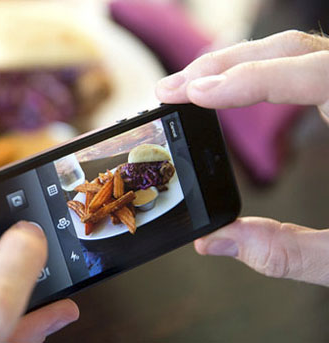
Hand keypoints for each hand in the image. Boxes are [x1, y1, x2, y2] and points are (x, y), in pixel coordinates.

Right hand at [155, 30, 328, 285]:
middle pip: (295, 49)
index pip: (307, 73)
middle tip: (172, 89)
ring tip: (192, 88)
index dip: (242, 80)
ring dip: (240, 64)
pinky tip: (236, 90)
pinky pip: (310, 68)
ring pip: (301, 52)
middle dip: (224, 65)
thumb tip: (218, 242)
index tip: (191, 95)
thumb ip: (290, 252)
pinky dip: (264, 73)